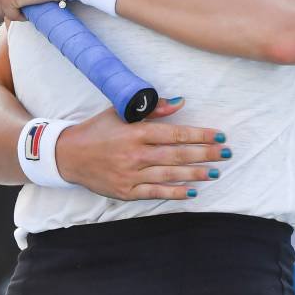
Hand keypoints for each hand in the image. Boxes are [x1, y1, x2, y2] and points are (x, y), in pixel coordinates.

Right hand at [55, 99, 229, 200]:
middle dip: (205, 154)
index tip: (218, 134)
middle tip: (226, 153)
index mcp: (134, 132)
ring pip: (169, 174)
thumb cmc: (98, 130)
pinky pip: (155, 192)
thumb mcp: (121, 112)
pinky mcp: (126, 191)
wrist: (68, 155)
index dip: (198, 135)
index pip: (173, 134)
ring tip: (215, 172)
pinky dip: (175, 192)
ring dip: (195, 174)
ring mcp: (130, 175)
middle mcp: (134, 154)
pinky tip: (192, 191)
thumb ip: (152, 109)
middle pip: (177, 155)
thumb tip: (180, 101)